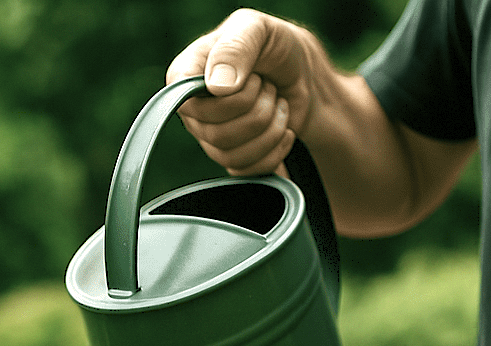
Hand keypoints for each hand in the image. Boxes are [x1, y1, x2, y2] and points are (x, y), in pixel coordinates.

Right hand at [166, 9, 318, 175]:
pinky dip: (275, 151)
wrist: (305, 74)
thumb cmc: (276, 46)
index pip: (188, 105)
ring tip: (278, 104)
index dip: (229, 99)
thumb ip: (235, 48)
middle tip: (268, 87)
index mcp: (185, 76)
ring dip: (270, 129)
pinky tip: (284, 129)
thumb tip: (217, 88)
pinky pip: (246, 172)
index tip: (253, 76)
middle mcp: (193, 111)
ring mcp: (210, 138)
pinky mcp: (232, 157)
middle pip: (216, 134)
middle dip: (258, 110)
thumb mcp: (258, 29)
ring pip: (231, 156)